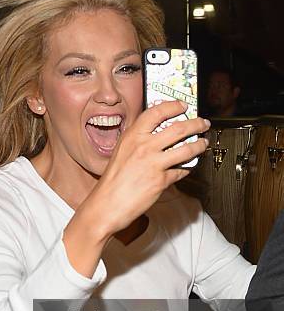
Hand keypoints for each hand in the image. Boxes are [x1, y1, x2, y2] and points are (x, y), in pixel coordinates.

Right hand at [63, 100, 208, 277]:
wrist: (107, 205)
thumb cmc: (112, 181)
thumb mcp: (121, 151)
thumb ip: (138, 140)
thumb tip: (157, 132)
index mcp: (132, 136)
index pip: (157, 112)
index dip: (173, 106)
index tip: (183, 105)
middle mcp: (144, 146)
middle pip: (178, 128)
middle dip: (196, 124)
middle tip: (202, 123)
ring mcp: (154, 163)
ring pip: (186, 148)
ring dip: (199, 145)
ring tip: (203, 143)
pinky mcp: (161, 180)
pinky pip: (181, 170)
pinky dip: (188, 167)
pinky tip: (189, 166)